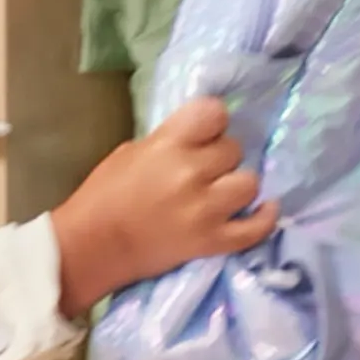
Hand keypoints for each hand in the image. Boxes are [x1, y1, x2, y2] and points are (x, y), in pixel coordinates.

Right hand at [53, 97, 277, 317]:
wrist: (93, 247)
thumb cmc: (104, 195)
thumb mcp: (132, 152)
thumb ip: (170, 142)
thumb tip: (200, 139)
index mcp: (168, 144)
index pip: (214, 112)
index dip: (213, 123)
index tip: (206, 133)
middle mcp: (192, 173)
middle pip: (233, 149)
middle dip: (221, 157)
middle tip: (204, 171)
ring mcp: (206, 209)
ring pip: (250, 183)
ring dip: (238, 185)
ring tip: (222, 193)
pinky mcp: (214, 241)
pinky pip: (256, 228)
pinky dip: (266, 218)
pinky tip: (267, 208)